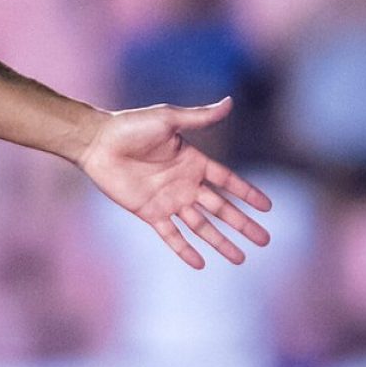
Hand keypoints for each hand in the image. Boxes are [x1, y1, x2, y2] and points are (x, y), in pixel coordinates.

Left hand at [75, 96, 272, 268]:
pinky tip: (200, 264)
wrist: (97, 143)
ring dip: (220, 242)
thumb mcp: (168, 119)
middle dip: (242, 224)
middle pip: (221, 208)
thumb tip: (229, 102)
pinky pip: (170, 234)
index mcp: (193, 161)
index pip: (228, 181)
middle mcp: (184, 183)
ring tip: (240, 258)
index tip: (267, 208)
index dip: (247, 193)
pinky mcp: (149, 211)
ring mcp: (168, 199)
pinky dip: (184, 249)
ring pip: (201, 226)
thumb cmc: (130, 126)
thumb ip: (199, 117)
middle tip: (264, 240)